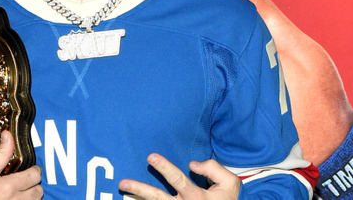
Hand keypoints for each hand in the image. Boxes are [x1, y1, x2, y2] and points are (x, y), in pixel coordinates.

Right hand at [0, 131, 42, 198]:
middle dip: (33, 184)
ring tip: (20, 192)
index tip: (31, 170)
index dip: (34, 171)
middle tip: (25, 182)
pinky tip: (16, 199)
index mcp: (9, 186)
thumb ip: (1, 154)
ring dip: (31, 196)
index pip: (35, 175)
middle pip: (38, 190)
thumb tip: (8, 136)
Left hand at [118, 154, 240, 199]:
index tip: (151, 156)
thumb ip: (213, 169)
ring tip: (123, 190)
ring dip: (137, 198)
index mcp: (197, 197)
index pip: (177, 179)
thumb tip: (191, 164)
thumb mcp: (229, 184)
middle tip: (123, 183)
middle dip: (140, 189)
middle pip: (158, 198)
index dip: (164, 167)